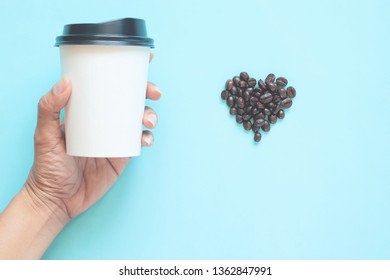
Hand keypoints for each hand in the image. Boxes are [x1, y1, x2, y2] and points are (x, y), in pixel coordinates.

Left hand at [23, 73, 160, 224]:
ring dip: (150, 114)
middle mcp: (102, 121)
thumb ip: (48, 109)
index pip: (106, 85)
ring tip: (148, 120)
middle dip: (146, 92)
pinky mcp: (122, 155)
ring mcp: (114, 137)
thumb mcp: (44, 135)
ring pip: (138, 119)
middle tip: (153, 92)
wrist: (57, 200)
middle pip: (129, 100)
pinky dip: (147, 137)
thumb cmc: (47, 167)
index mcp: (86, 110)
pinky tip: (146, 138)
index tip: (142, 61)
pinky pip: (139, 141)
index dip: (125, 73)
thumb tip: (65, 82)